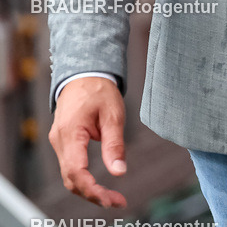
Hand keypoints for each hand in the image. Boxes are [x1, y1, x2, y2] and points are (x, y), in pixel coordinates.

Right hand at [49, 76, 126, 207]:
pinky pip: (70, 167)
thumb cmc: (98, 89)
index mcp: (70, 132)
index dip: (93, 190)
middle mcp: (59, 140)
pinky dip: (83, 179)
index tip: (113, 199)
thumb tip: (119, 172)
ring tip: (111, 196)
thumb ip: (114, 144)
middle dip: (93, 195)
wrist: (84, 73)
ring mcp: (58, 142)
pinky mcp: (62, 142)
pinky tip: (98, 184)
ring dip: (88, 189)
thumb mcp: (113, 113)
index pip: (76, 171)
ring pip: (69, 176)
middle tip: (117, 201)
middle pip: (71, 179)